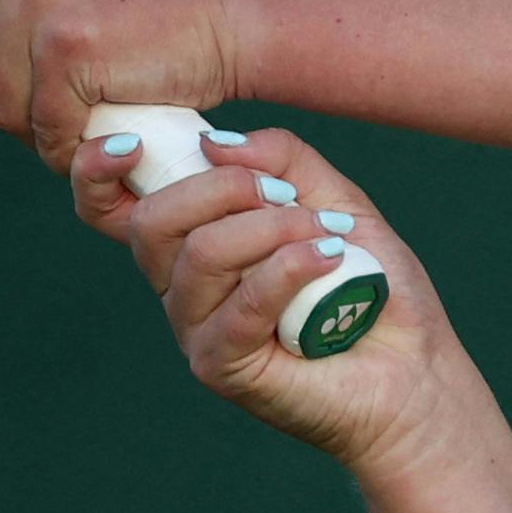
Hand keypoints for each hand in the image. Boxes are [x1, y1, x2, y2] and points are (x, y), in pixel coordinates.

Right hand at [73, 123, 479, 475]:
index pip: (111, 207)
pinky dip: (288, 268)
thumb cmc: (370, 286)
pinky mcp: (223, 368)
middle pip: (152, 222)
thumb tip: (214, 143)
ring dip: (272, 229)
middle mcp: (182, 287)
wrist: (414, 370)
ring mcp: (198, 330)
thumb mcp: (334, 199)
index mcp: (193, 241)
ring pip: (200, 256)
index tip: (132, 143)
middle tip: (286, 196)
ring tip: (328, 239)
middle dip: (221, 189)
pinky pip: (239, 305)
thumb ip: (281, 159)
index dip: (97, 172)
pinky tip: (330, 259)